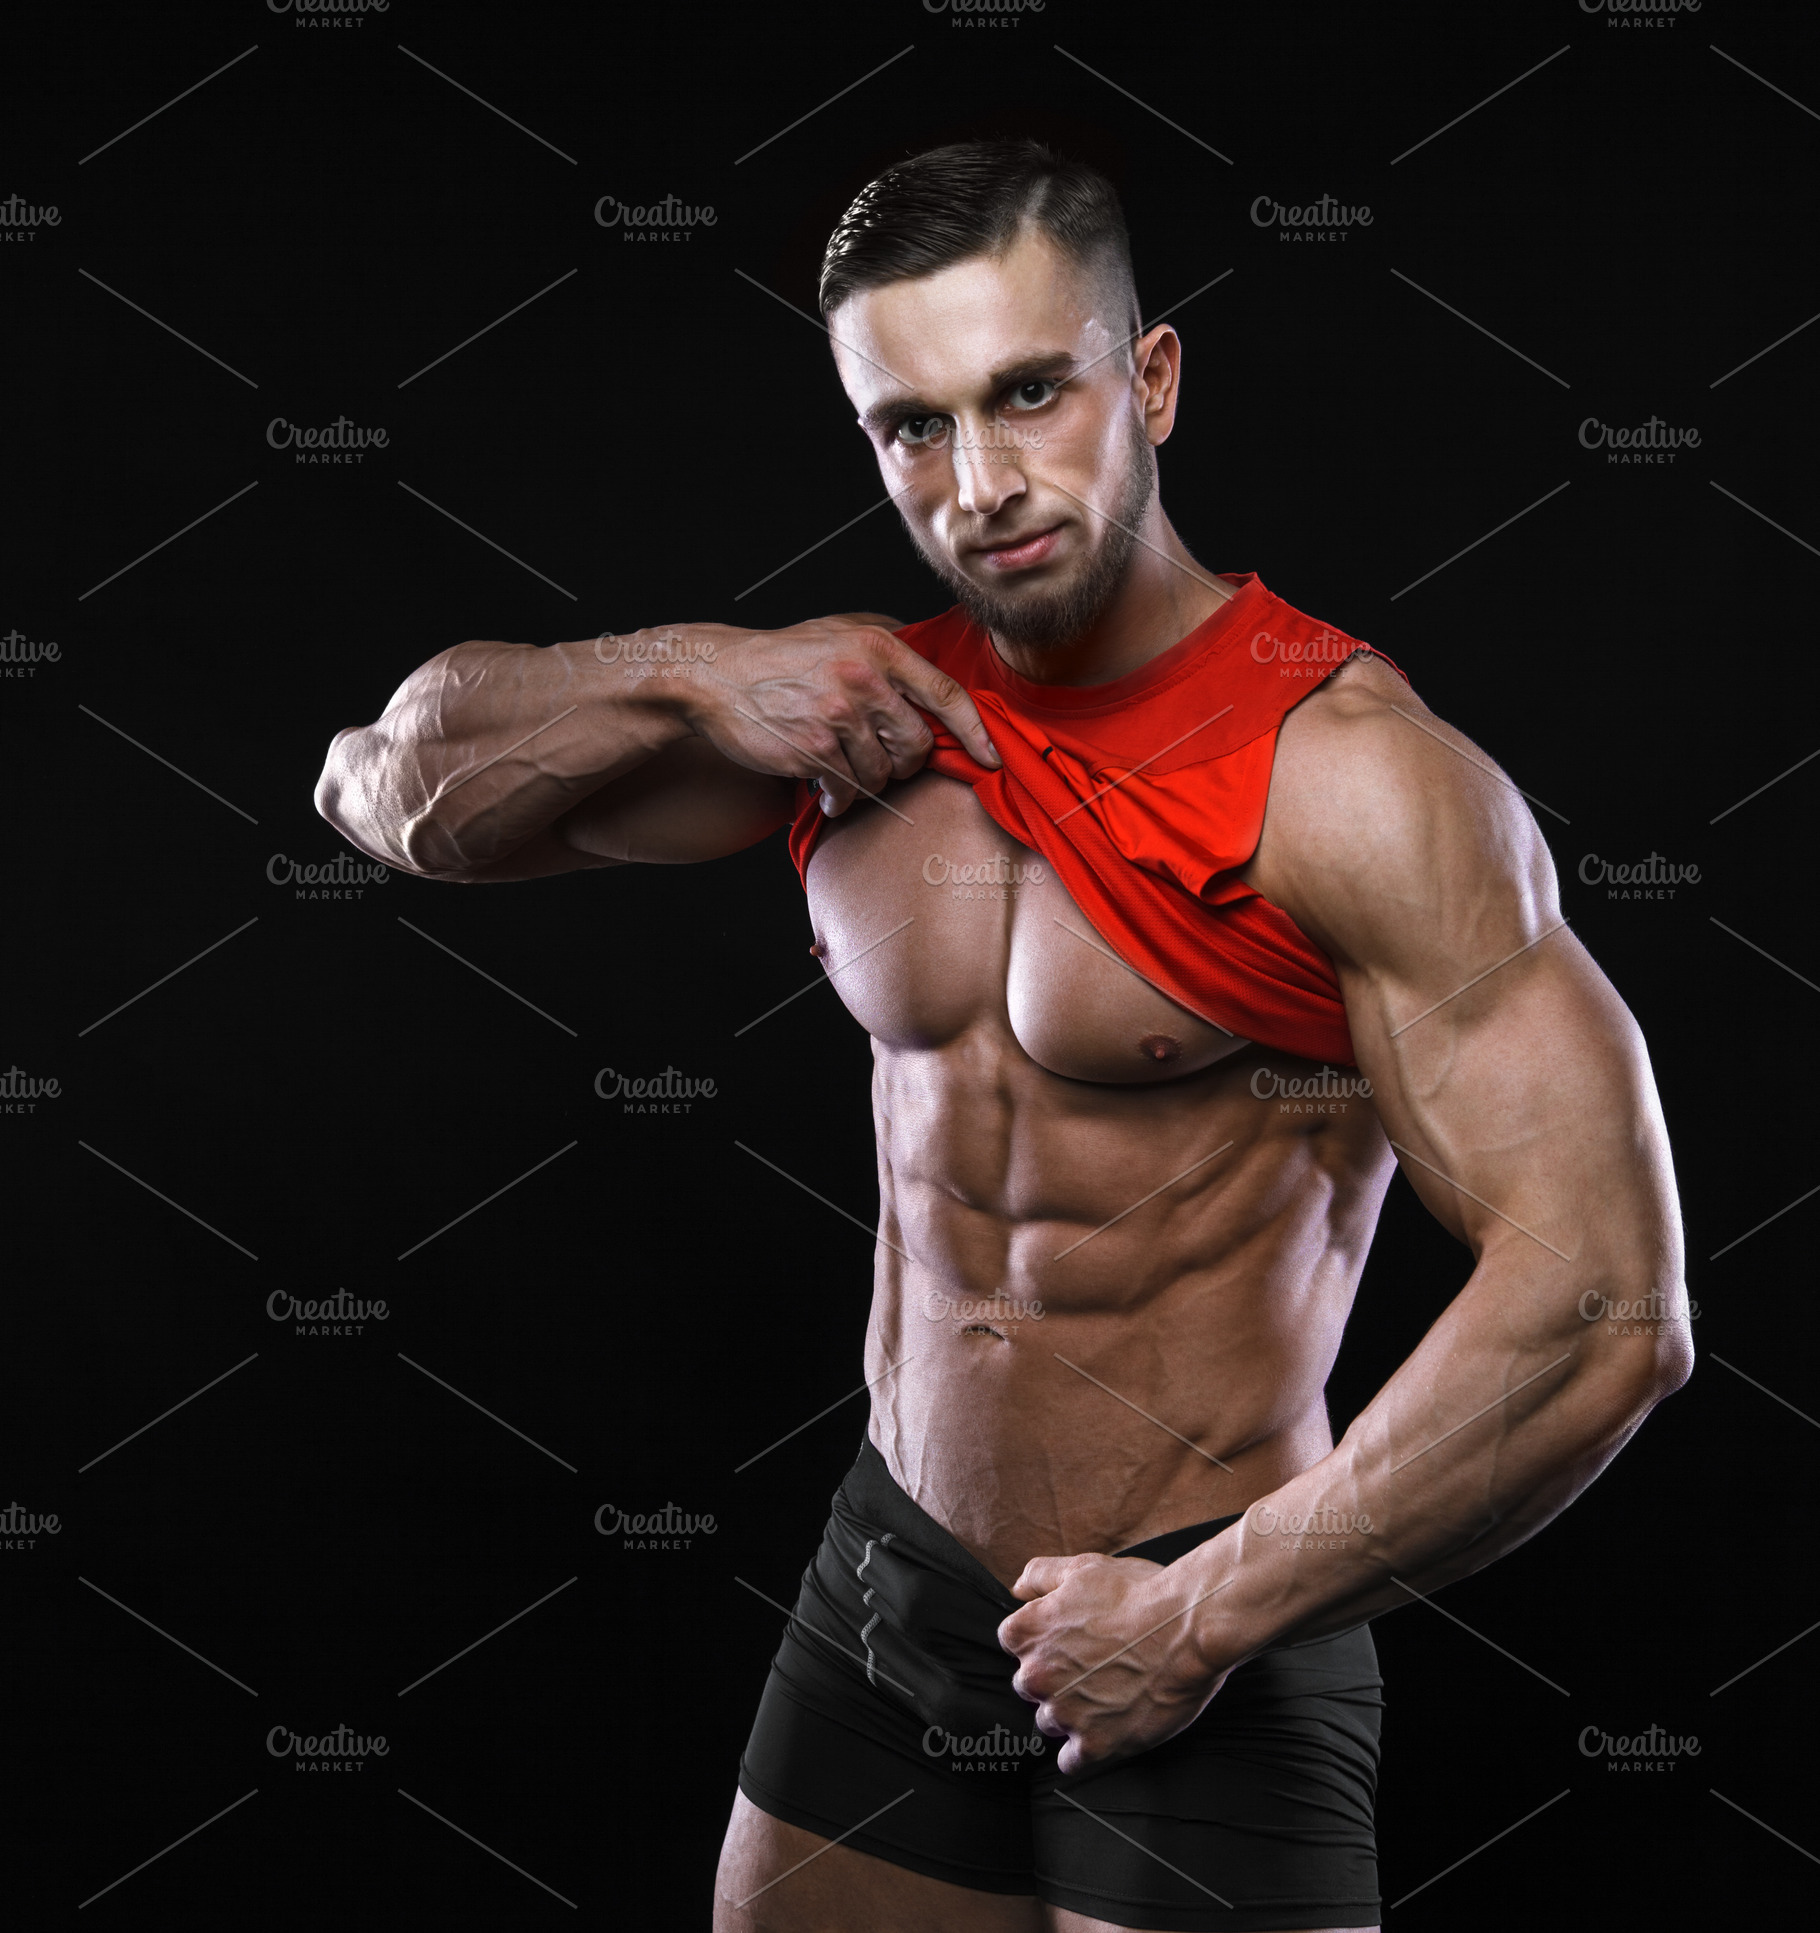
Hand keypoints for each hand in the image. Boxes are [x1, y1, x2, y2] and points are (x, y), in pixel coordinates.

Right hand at [681, 613, 1000, 814]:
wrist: (717, 677)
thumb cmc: (781, 656)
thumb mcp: (840, 629)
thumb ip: (888, 641)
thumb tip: (935, 662)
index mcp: (879, 648)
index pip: (946, 693)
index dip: (976, 731)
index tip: (992, 756)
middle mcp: (864, 680)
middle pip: (918, 744)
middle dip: (906, 763)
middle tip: (883, 760)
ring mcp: (838, 716)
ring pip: (882, 773)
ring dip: (867, 781)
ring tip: (842, 768)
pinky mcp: (814, 749)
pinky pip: (848, 789)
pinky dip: (840, 797)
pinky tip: (824, 787)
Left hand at [997, 1554, 1227, 1774]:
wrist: (1186, 1627)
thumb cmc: (1138, 1594)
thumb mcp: (1083, 1568)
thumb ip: (1041, 1575)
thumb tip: (1018, 1589)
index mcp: (1027, 1631)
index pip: (1014, 1642)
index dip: (1044, 1639)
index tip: (1069, 1639)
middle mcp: (1036, 1675)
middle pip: (1031, 1685)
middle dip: (1054, 1678)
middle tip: (1091, 1666)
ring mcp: (1065, 1713)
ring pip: (1050, 1721)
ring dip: (1070, 1713)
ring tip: (1105, 1696)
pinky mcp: (1095, 1744)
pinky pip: (1071, 1761)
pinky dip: (1083, 1750)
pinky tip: (1102, 1734)